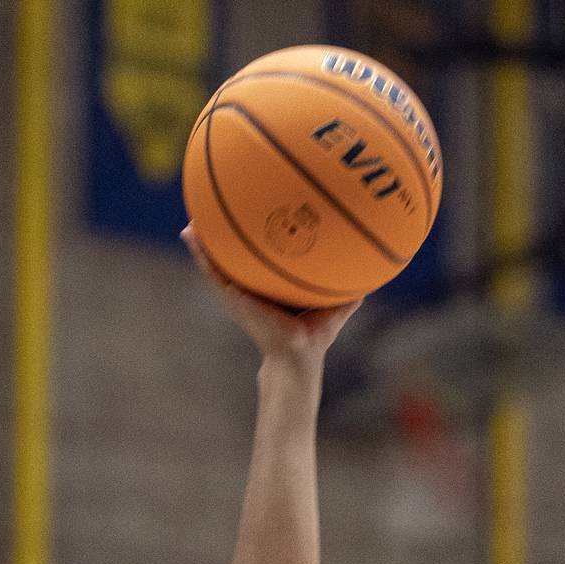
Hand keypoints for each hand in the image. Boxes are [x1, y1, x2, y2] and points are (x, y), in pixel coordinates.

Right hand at [181, 225, 362, 360]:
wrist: (296, 355)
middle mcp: (253, 287)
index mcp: (272, 288)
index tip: (255, 214)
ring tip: (193, 216)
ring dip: (204, 239)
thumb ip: (351, 288)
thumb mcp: (336, 306)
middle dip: (227, 234)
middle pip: (237, 256)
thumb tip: (373, 272)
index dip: (258, 239)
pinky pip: (212, 270)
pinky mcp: (232, 295)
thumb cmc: (314, 336)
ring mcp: (239, 292)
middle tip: (217, 206)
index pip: (263, 260)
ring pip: (217, 261)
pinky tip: (190, 233)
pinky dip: (200, 252)